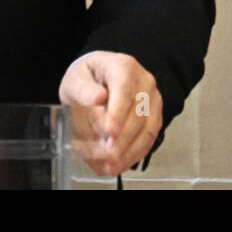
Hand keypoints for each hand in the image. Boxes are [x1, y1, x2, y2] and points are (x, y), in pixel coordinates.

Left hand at [58, 51, 162, 176]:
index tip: (107, 132)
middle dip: (121, 138)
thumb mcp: (76, 79)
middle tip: (106, 156)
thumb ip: (83, 90)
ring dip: (129, 151)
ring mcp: (153, 99)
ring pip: (147, 128)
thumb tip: (97, 99)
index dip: (117, 113)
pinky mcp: (155, 116)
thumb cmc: (88, 78)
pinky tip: (120, 164)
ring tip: (111, 165)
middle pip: (138, 113)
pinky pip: (150, 138)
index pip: (124, 89)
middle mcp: (144, 81)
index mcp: (123, 66)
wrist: (101, 78)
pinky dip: (135, 154)